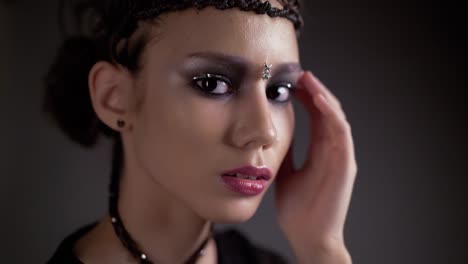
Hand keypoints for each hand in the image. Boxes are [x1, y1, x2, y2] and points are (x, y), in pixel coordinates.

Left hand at [275, 71, 356, 262]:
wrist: (307, 236)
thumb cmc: (298, 210)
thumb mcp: (285, 174)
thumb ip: (284, 154)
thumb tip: (272, 136)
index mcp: (320, 151)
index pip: (316, 116)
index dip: (306, 97)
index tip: (290, 83)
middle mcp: (333, 150)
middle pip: (326, 111)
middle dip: (314, 90)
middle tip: (299, 73)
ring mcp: (341, 156)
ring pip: (336, 117)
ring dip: (323, 96)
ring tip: (308, 80)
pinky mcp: (346, 164)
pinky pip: (341, 132)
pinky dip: (332, 114)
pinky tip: (319, 99)